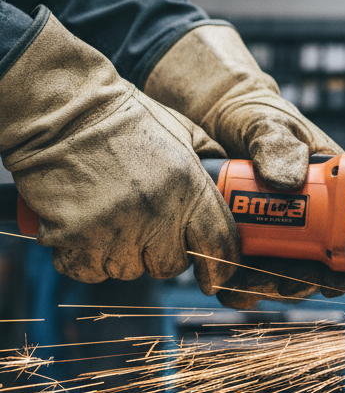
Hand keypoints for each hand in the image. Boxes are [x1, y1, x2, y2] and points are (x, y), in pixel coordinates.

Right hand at [0, 11, 239, 291]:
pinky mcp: (74, 238)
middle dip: (162, 254)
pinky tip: (84, 227)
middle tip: (146, 227)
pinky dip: (84, 257)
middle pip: (171, 266)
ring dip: (121, 254)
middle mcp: (156, 212)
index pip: (218, 245)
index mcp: (189, 187)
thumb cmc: (124, 118)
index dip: (220, 269)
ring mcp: (114, 228)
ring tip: (111, 218)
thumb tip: (232, 183)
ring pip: (128, 270)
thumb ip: (209, 162)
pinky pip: (88, 271)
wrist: (63, 112)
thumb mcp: (183, 131)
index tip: (215, 279)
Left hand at [145, 24, 344, 307]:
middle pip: (312, 261)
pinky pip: (239, 265)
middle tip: (281, 286)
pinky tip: (223, 280)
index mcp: (325, 186)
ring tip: (248, 287)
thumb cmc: (247, 110)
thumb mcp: (266, 122)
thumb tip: (286, 180)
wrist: (201, 110)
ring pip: (275, 270)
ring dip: (264, 287)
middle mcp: (301, 210)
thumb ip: (275, 144)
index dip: (343, 262)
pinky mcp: (235, 232)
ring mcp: (268, 224)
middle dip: (299, 282)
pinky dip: (233, 280)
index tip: (329, 279)